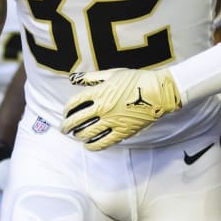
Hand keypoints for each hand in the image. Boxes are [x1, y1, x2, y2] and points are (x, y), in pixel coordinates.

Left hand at [61, 68, 182, 150]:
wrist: (158, 92)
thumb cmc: (135, 80)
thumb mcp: (111, 74)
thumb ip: (91, 78)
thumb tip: (73, 79)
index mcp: (99, 92)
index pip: (74, 103)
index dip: (66, 109)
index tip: (65, 113)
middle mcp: (103, 108)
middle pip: (77, 120)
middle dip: (66, 126)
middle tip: (63, 129)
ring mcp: (112, 121)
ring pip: (87, 133)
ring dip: (78, 136)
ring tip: (75, 136)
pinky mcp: (122, 132)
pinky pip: (103, 142)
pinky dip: (93, 146)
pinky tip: (88, 146)